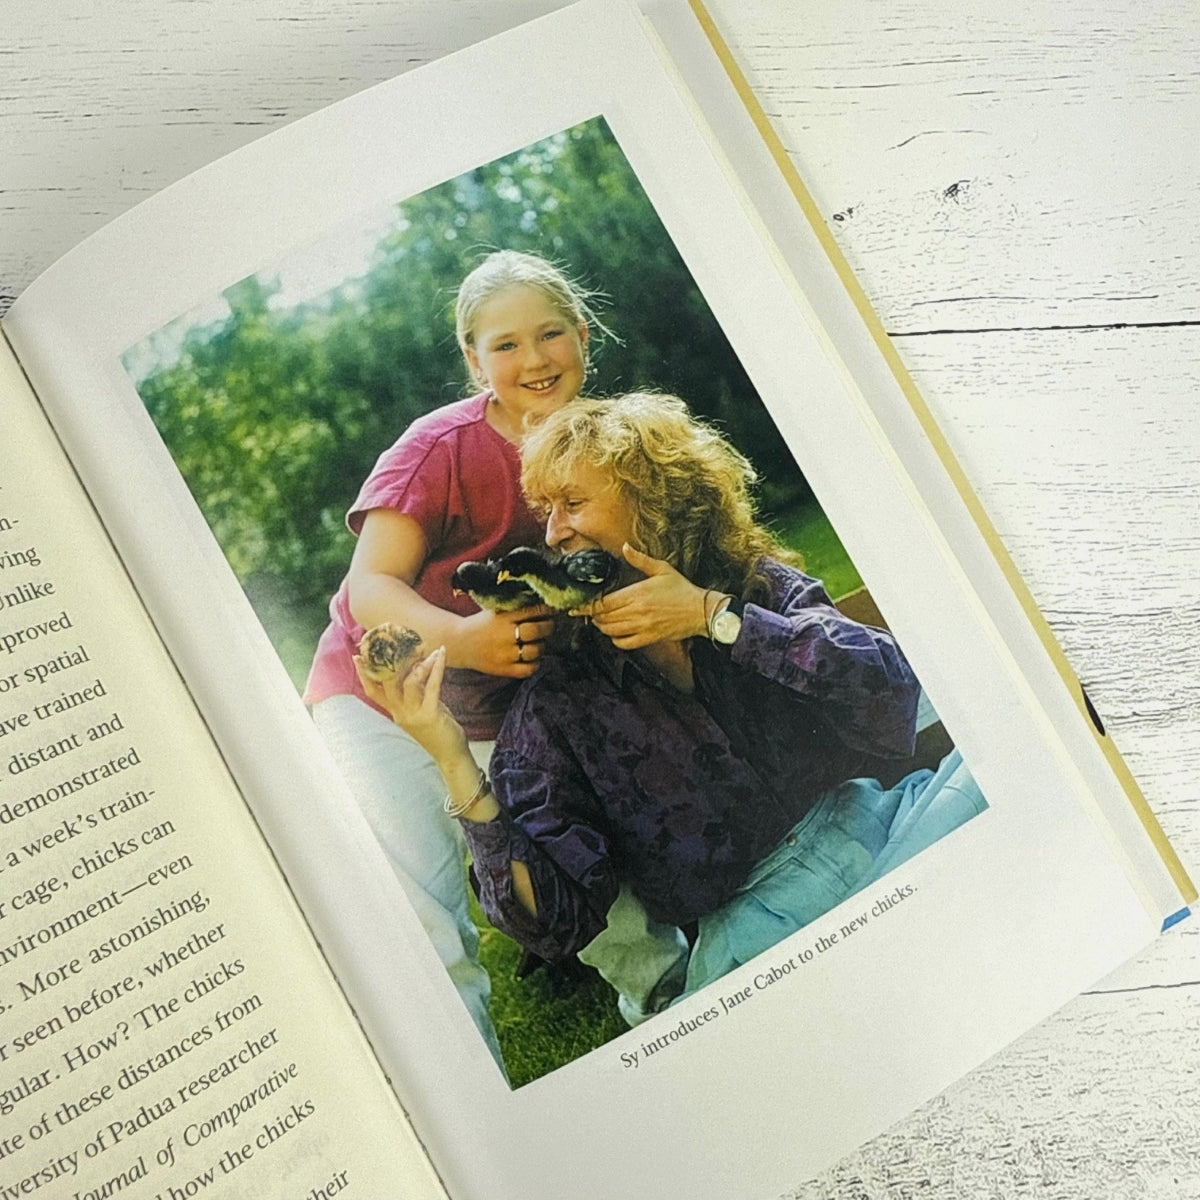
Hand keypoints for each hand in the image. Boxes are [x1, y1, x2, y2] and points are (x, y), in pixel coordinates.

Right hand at [354, 645, 469, 766]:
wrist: (450, 756)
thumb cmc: (438, 729)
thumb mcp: (422, 707)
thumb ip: (415, 691)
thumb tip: (415, 667)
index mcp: (395, 712)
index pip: (372, 691)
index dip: (363, 673)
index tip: (356, 655)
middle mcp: (400, 713)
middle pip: (385, 683)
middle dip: (388, 660)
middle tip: (396, 641)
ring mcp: (413, 715)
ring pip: (407, 682)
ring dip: (418, 662)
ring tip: (428, 648)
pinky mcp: (430, 715)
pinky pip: (431, 687)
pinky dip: (436, 668)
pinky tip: (441, 654)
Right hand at [448, 603, 555, 677]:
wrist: (459, 643)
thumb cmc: (481, 625)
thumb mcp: (495, 611)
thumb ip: (516, 609)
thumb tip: (543, 605)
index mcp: (503, 617)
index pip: (533, 611)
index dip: (547, 610)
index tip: (552, 610)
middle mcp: (505, 635)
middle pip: (537, 631)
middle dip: (548, 627)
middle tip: (549, 625)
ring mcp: (505, 654)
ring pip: (536, 650)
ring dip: (542, 645)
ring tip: (539, 642)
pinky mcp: (504, 669)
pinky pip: (528, 669)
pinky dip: (535, 664)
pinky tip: (533, 658)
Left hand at [571, 543, 708, 650]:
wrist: (701, 611)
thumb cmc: (682, 589)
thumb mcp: (661, 569)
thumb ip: (640, 560)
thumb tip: (625, 547)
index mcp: (637, 593)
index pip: (604, 603)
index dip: (588, 606)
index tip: (577, 606)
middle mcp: (637, 611)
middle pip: (604, 618)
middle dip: (593, 616)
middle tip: (589, 612)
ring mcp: (642, 627)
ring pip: (611, 631)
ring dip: (602, 627)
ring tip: (601, 620)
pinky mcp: (649, 638)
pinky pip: (624, 642)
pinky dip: (615, 639)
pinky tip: (616, 632)